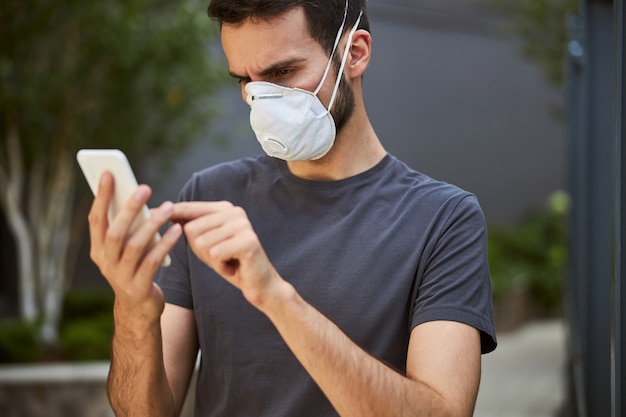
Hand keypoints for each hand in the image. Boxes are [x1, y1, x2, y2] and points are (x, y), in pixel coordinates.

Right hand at [87, 172, 181, 324]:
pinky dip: (165, 243)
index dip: (101, 197)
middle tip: (144, 187)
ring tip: (168, 207)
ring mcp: (121, 277)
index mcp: (98, 250)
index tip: (109, 174)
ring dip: (152, 224)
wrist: (138, 311)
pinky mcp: (139, 287)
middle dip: (129, 208)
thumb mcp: (125, 250)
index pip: (96, 220)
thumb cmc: (135, 270)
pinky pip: (153, 261)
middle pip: (115, 231)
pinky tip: (177, 230)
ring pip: (135, 245)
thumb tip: (136, 195)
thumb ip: (127, 229)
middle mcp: (106, 263)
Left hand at [172, 201, 281, 307]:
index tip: (150, 211)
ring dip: (211, 260)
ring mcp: (243, 225)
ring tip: (227, 261)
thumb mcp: (204, 243)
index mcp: (224, 208)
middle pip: (192, 229)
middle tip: (219, 256)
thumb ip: (188, 227)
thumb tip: (162, 212)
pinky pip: (216, 254)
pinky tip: (233, 266)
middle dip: (200, 250)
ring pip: (202, 243)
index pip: (190, 208)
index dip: (171, 213)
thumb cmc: (229, 262)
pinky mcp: (248, 241)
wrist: (258, 284)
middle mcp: (235, 212)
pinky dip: (221, 266)